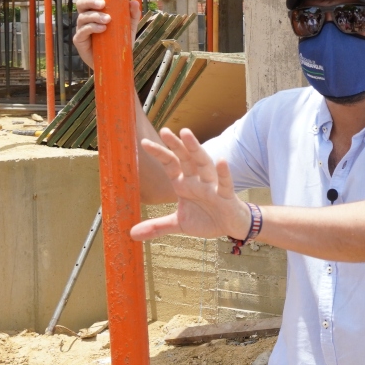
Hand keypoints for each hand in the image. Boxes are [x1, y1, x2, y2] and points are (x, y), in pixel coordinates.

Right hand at [73, 0, 139, 69]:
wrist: (116, 61)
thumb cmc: (119, 41)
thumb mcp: (128, 27)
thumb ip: (132, 15)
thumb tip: (134, 2)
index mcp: (94, 10)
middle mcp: (85, 18)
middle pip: (81, 4)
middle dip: (90, 1)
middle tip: (102, 4)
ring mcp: (81, 29)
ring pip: (82, 17)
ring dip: (94, 16)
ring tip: (107, 20)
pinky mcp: (79, 41)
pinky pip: (82, 32)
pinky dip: (92, 28)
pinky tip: (102, 28)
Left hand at [130, 128, 252, 241]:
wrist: (232, 226)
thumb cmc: (207, 219)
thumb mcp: (179, 224)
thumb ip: (157, 226)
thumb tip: (132, 234)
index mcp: (185, 184)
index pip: (171, 165)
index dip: (159, 153)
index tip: (144, 142)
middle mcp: (197, 181)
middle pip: (186, 159)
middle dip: (176, 145)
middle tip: (165, 131)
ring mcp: (212, 186)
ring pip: (204, 164)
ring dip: (196, 149)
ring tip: (187, 135)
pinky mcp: (227, 196)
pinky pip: (225, 183)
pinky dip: (223, 173)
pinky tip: (222, 161)